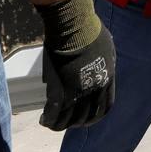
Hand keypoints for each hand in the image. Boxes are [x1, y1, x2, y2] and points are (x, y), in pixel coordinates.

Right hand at [35, 0, 116, 130]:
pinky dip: (49, 120)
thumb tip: (102, 60)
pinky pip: (54, 113)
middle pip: (86, 117)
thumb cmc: (90, 30)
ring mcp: (77, 92)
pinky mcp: (60, 89)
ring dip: (60, 125)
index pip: (104, 108)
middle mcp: (94, 90)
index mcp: (106, 80)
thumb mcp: (107, 47)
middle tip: (67, 122)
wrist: (74, 26)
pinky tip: (43, 120)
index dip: (94, 117)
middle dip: (76, 123)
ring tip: (52, 124)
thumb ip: (105, 59)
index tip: (87, 119)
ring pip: (69, 119)